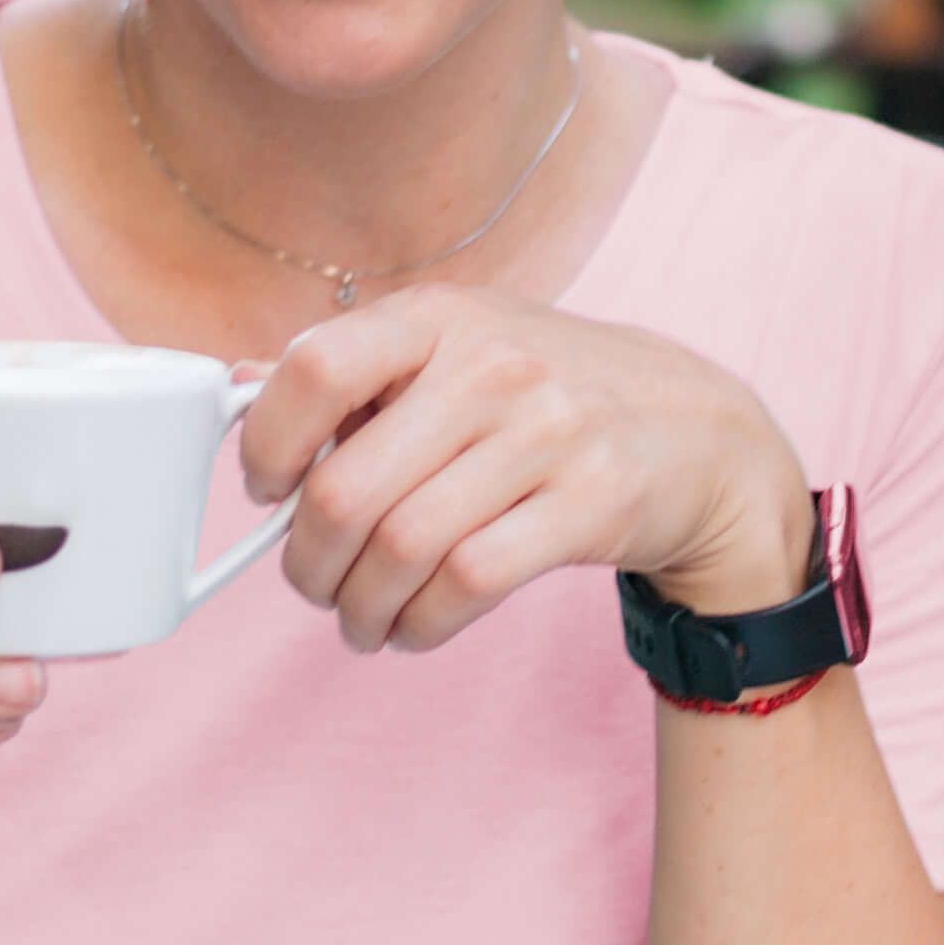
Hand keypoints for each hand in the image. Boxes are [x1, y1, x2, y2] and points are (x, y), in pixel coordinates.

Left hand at [239, 290, 814, 653]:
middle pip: (346, 488)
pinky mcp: (591, 505)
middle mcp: (494, 366)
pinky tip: (414, 627)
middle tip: (313, 584)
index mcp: (443, 317)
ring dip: (360, 607)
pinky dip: (421, 625)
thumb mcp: (463, 348)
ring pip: (402, 547)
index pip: (315, 367)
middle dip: (307, 562)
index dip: (268, 444)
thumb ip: (359, 372)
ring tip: (361, 620)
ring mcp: (548, 434)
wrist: (706, 435)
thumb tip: (237, 391)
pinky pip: (468, 584)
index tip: (270, 490)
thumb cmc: (557, 395)